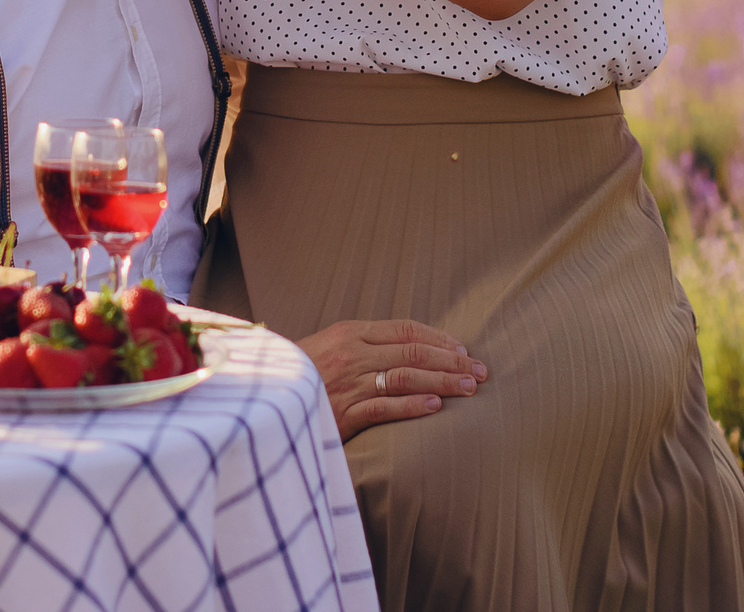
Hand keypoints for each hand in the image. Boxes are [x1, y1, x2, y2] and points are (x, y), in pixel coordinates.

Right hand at [296, 317, 487, 440]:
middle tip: (480, 371)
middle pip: (412, 353)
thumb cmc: (300, 372)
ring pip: (405, 378)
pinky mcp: (341, 414)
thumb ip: (363, 345)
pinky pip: (383, 408)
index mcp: (349, 333)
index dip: (439, 339)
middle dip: (452, 361)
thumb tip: (408, 349)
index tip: (464, 349)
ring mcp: (347, 383)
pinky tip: (435, 408)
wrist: (263, 395)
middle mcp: (351, 354)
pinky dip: (412, 407)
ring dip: (442, 383)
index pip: (405, 330)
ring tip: (469, 389)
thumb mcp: (328, 346)